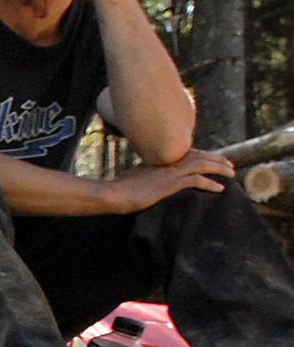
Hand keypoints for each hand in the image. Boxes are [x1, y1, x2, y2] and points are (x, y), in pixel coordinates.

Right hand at [100, 149, 233, 212]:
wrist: (114, 193)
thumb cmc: (120, 189)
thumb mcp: (134, 177)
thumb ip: (146, 175)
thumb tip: (146, 178)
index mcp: (161, 159)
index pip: (188, 153)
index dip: (204, 155)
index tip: (213, 158)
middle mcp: (168, 162)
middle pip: (199, 155)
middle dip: (217, 158)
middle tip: (230, 164)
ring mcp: (170, 172)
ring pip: (202, 164)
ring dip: (219, 168)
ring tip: (231, 173)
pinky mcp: (171, 183)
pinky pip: (196, 180)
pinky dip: (210, 183)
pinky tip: (220, 188)